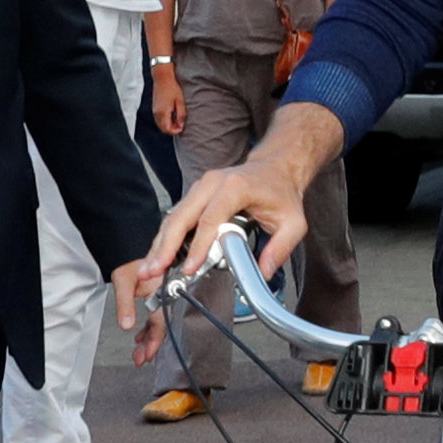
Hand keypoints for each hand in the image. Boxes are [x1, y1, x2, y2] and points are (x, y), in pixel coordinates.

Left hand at [110, 259, 167, 365]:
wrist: (131, 244)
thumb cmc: (129, 259)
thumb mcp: (124, 281)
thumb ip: (125, 304)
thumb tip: (127, 325)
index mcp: (163, 292)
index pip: (160, 322)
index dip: (154, 341)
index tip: (147, 355)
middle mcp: (166, 294)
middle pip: (161, 325)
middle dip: (151, 344)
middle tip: (141, 358)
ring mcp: (163, 294)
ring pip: (158, 322)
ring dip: (149, 337)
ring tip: (140, 351)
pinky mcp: (159, 293)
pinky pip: (156, 314)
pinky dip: (148, 326)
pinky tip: (141, 333)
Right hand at [141, 153, 310, 285]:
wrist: (276, 168)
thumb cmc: (282, 192)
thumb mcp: (293, 222)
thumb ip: (280, 249)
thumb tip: (262, 274)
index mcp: (235, 187)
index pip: (210, 219)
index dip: (198, 246)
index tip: (189, 268)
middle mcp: (213, 183)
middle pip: (181, 217)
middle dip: (166, 247)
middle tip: (155, 271)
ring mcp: (201, 186)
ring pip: (173, 217)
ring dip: (160, 244)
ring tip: (148, 268)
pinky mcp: (196, 194)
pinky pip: (176, 216)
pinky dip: (165, 238)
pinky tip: (157, 256)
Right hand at [151, 69, 184, 134]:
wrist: (162, 78)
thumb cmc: (173, 88)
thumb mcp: (180, 101)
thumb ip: (181, 115)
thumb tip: (181, 125)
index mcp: (163, 112)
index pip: (167, 129)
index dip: (175, 131)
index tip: (182, 128)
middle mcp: (156, 113)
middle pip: (163, 129)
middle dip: (172, 130)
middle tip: (181, 125)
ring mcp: (154, 110)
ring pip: (160, 124)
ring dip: (168, 126)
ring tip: (178, 120)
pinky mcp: (154, 108)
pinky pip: (158, 119)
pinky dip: (165, 121)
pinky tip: (172, 116)